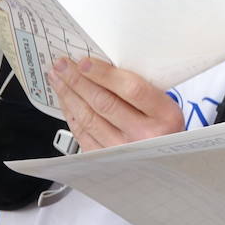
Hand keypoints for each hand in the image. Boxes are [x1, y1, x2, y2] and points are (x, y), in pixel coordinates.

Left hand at [49, 57, 183, 149]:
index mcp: (165, 116)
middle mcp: (144, 136)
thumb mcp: (166, 106)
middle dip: (78, 81)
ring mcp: (123, 151)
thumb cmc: (164, 127)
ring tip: (58, 78)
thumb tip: (101, 66)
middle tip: (62, 65)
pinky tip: (65, 100)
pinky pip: (82, 134)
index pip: (132, 90)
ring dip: (69, 95)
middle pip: (104, 103)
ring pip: (88, 118)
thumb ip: (142, 88)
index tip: (84, 62)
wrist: (166, 162)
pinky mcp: (106, 160)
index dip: (105, 74)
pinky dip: (71, 114)